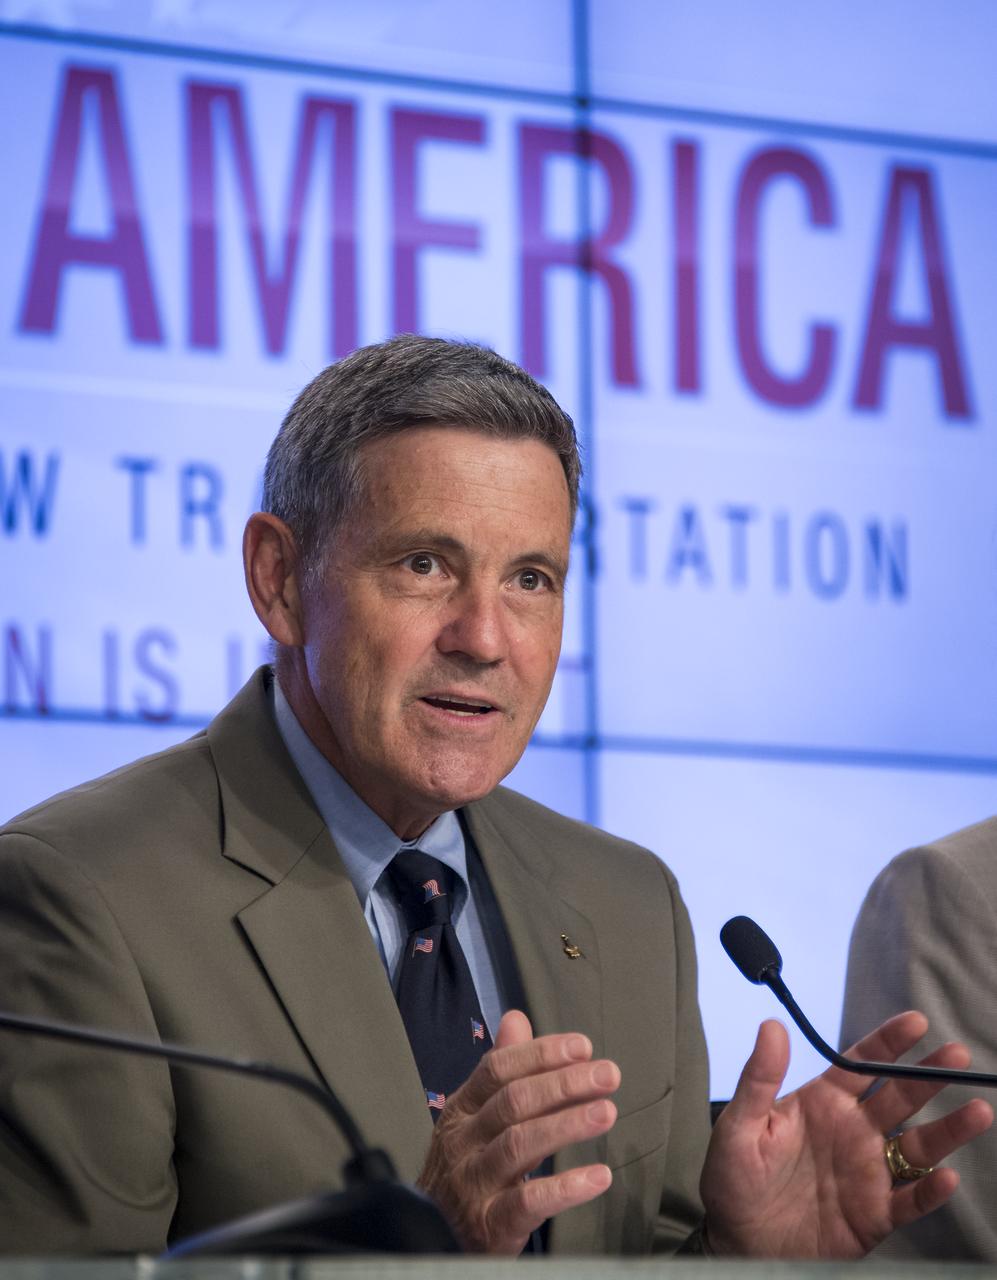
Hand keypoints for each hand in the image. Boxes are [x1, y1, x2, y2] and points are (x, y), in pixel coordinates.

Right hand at [416, 1009, 618, 1252]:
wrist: (430, 1240)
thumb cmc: (465, 1168)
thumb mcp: (474, 1117)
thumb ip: (499, 1069)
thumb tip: (516, 1019)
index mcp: (461, 1109)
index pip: (498, 1068)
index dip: (541, 1054)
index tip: (583, 1046)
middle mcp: (463, 1142)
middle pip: (513, 1102)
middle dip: (564, 1083)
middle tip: (608, 1075)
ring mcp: (474, 1183)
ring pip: (521, 1144)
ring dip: (567, 1124)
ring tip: (607, 1112)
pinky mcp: (489, 1225)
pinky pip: (529, 1202)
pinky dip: (566, 1187)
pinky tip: (599, 1176)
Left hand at [700, 1012, 992, 1257]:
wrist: (738, 1243)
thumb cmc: (733, 1180)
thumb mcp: (739, 1125)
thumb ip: (759, 1078)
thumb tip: (771, 1025)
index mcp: (822, 1103)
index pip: (862, 1065)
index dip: (889, 1043)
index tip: (917, 1022)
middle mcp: (852, 1131)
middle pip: (900, 1097)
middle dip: (929, 1075)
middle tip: (957, 1056)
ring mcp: (868, 1172)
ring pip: (917, 1146)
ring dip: (948, 1130)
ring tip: (978, 1111)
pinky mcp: (875, 1214)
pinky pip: (910, 1200)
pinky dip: (931, 1191)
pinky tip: (947, 1177)